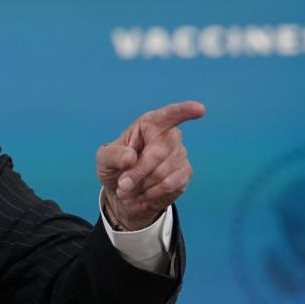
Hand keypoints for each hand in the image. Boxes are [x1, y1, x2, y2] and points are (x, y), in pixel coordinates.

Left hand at [96, 101, 204, 230]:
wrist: (124, 194)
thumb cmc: (115, 168)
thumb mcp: (104, 159)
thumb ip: (114, 155)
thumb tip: (131, 158)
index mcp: (149, 125)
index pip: (169, 114)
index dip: (185, 111)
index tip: (200, 109)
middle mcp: (168, 136)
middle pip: (160, 151)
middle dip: (139, 171)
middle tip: (122, 185)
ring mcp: (179, 155)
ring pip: (163, 172)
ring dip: (142, 184)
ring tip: (130, 189)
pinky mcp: (184, 173)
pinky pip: (170, 185)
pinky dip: (152, 192)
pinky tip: (144, 193)